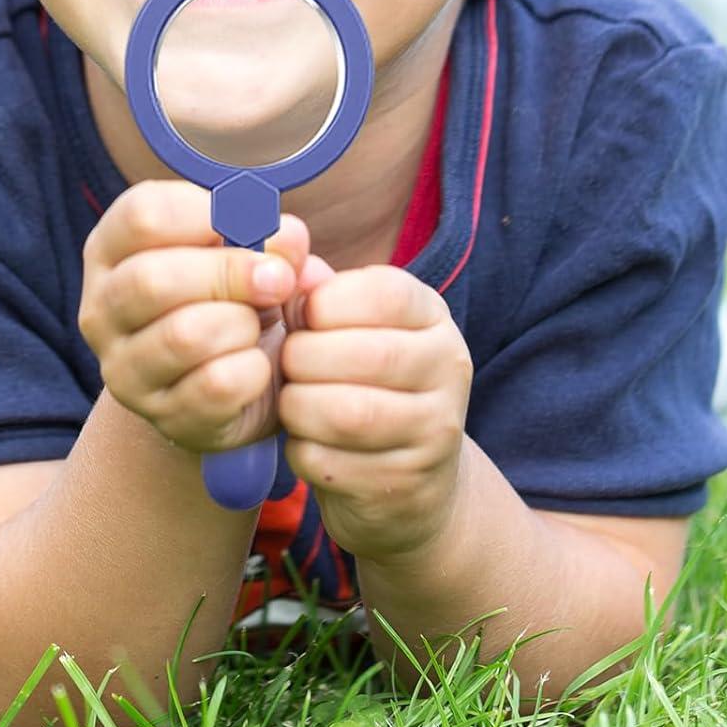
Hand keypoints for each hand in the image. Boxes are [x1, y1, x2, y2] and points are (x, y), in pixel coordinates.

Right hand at [78, 180, 310, 452]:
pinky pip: (216, 386)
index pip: (141, 215)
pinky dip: (254, 371)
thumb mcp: (248, 255)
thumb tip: (287, 238)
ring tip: (257, 325)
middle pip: (152, 279)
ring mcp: (123, 368)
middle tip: (279, 278)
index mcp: (111, 249)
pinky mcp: (161, 415)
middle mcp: (101, 308)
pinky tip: (258, 365)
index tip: (251, 222)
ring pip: (184, 335)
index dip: (205, 214)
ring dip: (241, 324)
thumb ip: (270, 240)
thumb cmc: (232, 298)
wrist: (227, 385)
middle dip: (230, 273)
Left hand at [278, 264, 472, 562]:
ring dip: (299, 405)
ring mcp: (435, 432)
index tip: (303, 317)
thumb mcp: (341, 326)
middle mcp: (448, 369)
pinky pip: (332, 463)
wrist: (406, 481)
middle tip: (287, 365)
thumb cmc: (356, 380)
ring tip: (292, 401)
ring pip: (349, 413)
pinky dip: (302, 451)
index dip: (326, 303)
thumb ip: (310, 284)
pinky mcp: (406, 486)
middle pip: (365, 355)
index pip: (384, 293)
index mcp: (432, 317)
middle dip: (302, 358)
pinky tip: (306, 442)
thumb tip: (277, 241)